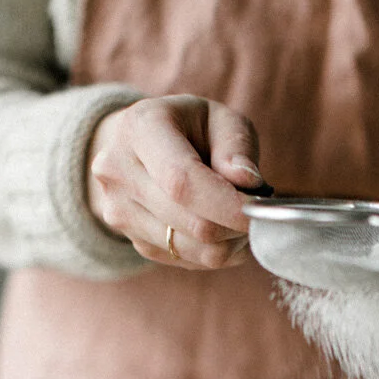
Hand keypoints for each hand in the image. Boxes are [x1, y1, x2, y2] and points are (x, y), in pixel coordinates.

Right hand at [87, 95, 261, 268]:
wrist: (141, 145)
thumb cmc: (190, 128)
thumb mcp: (220, 118)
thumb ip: (237, 147)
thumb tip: (249, 183)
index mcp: (141, 128)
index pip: (182, 182)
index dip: (227, 205)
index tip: (260, 213)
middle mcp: (118, 171)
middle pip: (191, 224)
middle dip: (235, 226)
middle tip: (257, 213)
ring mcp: (119, 211)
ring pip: (191, 250)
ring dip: (228, 243)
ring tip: (239, 218)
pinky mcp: (132, 240)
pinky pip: (185, 260)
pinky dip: (213, 252)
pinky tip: (219, 227)